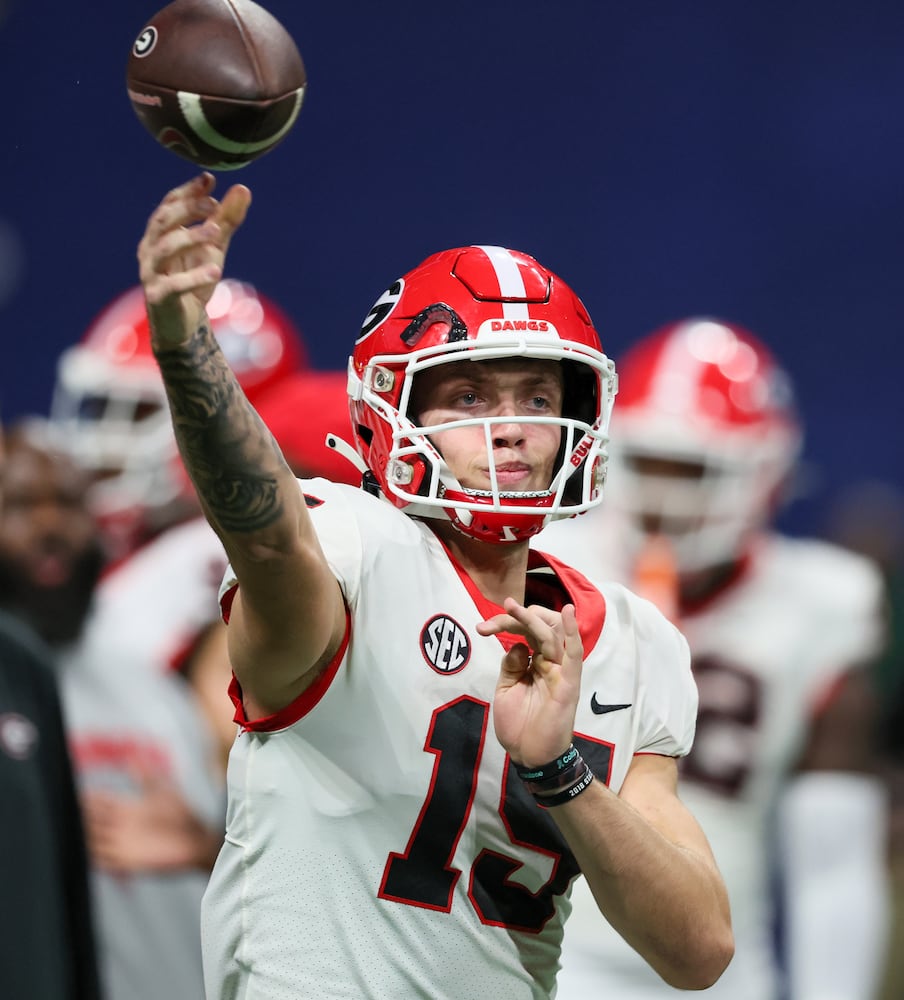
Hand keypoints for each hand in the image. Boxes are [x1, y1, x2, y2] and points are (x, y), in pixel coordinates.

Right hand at [81, 765, 220, 873]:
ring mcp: (123, 843)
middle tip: (63, 808)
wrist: (196, 840)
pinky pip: (103, 861)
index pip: (101, 802)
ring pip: (92, 840)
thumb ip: (145, 775)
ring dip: (81, 836)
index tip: (72, 790)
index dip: (88, 797)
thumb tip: (132, 756)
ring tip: (67, 829)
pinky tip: (83, 851)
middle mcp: (121, 826)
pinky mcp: (128, 861)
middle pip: (92, 820)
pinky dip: (91, 857)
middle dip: (78, 815)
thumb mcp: (162, 790)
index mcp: (128, 808)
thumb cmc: (182, 815)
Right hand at [137, 172, 250, 348]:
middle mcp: (150, 248)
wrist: (185, 324)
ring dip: (190, 237)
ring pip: (164, 248)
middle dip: (187, 209)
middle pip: (163, 221)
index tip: (208, 179)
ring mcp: (151, 272)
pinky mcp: (159, 297)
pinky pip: (173, 284)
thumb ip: (226, 220)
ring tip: (216, 232)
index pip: (169, 205)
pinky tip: (215, 271)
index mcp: (160, 233)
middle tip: (213, 205)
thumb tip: (243, 189)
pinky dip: (194, 277)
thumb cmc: (195, 280)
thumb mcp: (215, 248)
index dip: (187, 191)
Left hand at [476, 598, 582, 767]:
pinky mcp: (569, 682)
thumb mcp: (506, 690)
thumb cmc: (519, 725)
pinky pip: (573, 654)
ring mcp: (560, 671)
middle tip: (499, 610)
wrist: (529, 756)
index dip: (505, 625)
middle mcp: (549, 663)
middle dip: (518, 617)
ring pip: (552, 635)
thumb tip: (517, 645)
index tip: (482, 628)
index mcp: (534, 663)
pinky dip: (572, 632)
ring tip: (513, 606)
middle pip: (539, 628)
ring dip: (533, 618)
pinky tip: (567, 612)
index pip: (524, 634)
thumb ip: (511, 666)